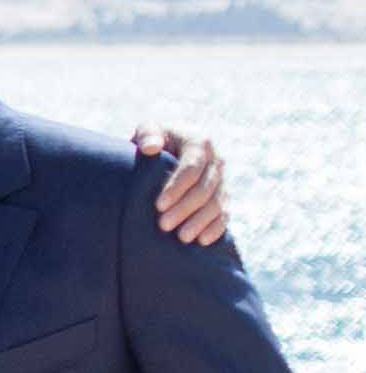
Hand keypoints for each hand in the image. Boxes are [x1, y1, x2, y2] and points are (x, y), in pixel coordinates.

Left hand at [137, 129, 227, 246]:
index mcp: (200, 143)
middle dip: (185, 208)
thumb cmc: (151, 141)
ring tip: (182, 238)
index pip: (191, 167)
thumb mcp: (148, 131)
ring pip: (217, 203)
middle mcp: (215, 161)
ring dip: (200, 221)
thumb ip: (148, 134)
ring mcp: (221, 181)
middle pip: (205, 188)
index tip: (158, 205)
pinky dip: (215, 228)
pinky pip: (224, 214)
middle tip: (163, 225)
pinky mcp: (222, 198)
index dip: (176, 187)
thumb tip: (150, 147)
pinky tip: (203, 241)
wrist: (162, 154)